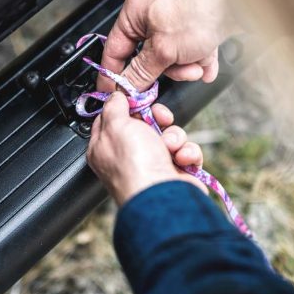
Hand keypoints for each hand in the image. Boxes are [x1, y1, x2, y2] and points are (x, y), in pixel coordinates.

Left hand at [86, 92, 205, 205]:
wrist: (164, 196)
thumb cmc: (135, 166)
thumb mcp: (116, 125)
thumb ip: (114, 106)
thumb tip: (115, 96)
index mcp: (106, 146)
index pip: (113, 118)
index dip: (128, 106)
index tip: (138, 100)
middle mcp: (129, 156)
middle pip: (146, 123)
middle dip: (158, 119)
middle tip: (160, 120)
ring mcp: (153, 164)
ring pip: (170, 135)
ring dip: (175, 137)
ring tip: (171, 148)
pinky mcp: (176, 172)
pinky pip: (186, 151)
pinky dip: (188, 153)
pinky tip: (182, 159)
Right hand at [98, 0, 234, 91]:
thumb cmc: (200, 8)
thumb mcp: (164, 50)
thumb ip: (142, 72)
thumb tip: (126, 89)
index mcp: (135, 14)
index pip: (114, 50)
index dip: (114, 75)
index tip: (117, 94)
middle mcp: (152, 17)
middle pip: (147, 59)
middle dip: (167, 69)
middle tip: (178, 70)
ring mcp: (176, 23)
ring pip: (172, 59)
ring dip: (187, 66)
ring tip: (198, 62)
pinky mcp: (196, 28)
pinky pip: (191, 54)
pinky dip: (200, 61)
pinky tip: (208, 63)